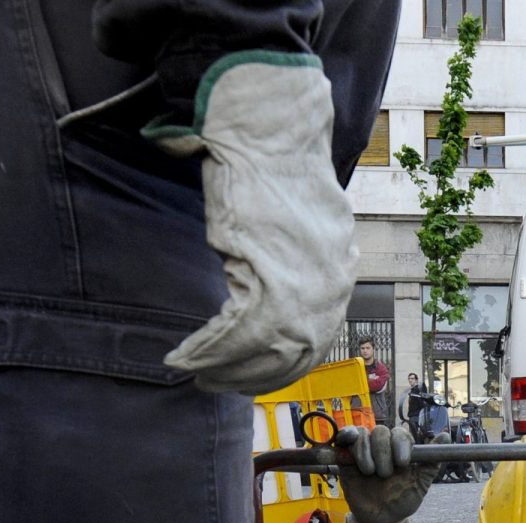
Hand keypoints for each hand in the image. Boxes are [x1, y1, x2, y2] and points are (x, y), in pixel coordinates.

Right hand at [152, 58, 357, 393]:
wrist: (270, 137)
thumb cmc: (274, 176)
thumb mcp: (293, 234)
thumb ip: (293, 271)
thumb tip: (270, 301)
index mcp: (339, 278)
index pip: (311, 345)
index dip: (275, 368)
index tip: (245, 377)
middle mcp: (331, 290)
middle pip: (291, 357)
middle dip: (249, 377)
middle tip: (214, 382)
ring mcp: (305, 286)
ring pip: (263, 351)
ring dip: (224, 368)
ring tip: (195, 370)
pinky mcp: (270, 277)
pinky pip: (238, 333)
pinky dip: (209, 350)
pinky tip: (186, 355)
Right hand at [335, 425, 431, 522]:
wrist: (381, 519)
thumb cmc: (402, 501)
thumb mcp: (420, 485)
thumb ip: (431, 463)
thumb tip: (446, 436)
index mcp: (401, 450)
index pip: (400, 434)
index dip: (400, 444)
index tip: (403, 463)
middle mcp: (383, 447)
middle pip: (380, 431)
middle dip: (383, 451)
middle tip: (385, 473)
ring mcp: (364, 451)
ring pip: (362, 434)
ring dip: (365, 452)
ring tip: (369, 472)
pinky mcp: (347, 458)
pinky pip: (344, 439)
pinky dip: (345, 436)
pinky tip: (348, 441)